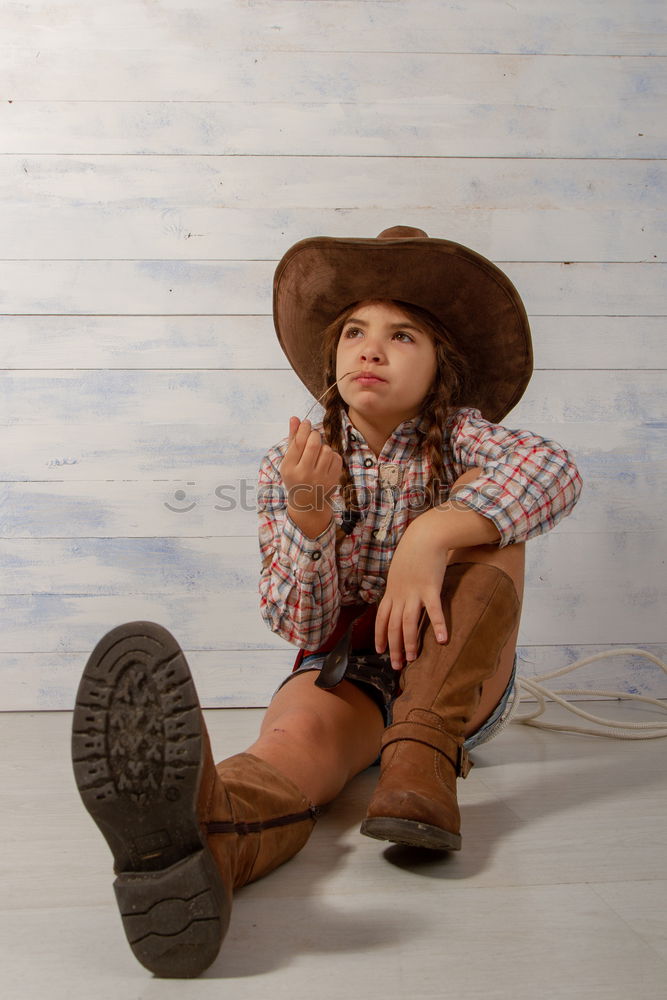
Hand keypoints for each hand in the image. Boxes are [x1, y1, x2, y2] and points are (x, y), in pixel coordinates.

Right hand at [280, 417, 342, 529]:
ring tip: (318, 451)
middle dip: (314, 435)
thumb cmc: (296, 477)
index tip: (306, 422)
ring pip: (326, 449)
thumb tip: (295, 418)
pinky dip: (331, 455)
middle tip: (313, 436)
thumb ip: (292, 439)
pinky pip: (336, 457)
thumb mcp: (289, 461)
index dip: (303, 428)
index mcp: (290, 469)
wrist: (308, 503)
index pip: (298, 442)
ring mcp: (320, 478)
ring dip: (323, 446)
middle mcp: (305, 474)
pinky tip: (325, 460)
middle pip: (313, 443)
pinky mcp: (333, 479)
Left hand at [375, 515, 448, 669]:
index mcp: (392, 592)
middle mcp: (400, 595)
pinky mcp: (430, 588)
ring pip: (408, 622)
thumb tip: (398, 599)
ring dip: (410, 643)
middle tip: (396, 666)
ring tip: (413, 659)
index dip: (379, 636)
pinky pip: (434, 610)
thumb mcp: (399, 572)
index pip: (381, 618)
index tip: (379, 651)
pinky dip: (438, 626)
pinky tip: (443, 640)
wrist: (424, 536)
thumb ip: (398, 587)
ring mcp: (414, 592)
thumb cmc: (413, 554)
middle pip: (393, 626)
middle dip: (394, 648)